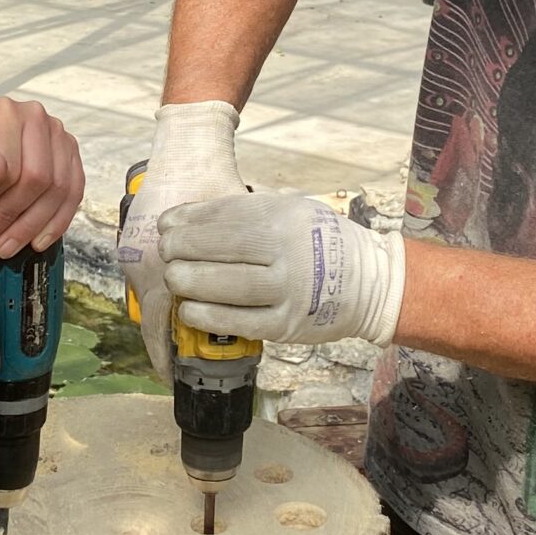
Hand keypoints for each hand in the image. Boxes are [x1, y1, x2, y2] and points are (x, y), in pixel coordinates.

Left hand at [0, 97, 84, 255]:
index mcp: (3, 112)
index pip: (9, 166)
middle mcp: (36, 117)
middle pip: (38, 179)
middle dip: (10, 217)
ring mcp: (59, 137)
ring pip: (59, 190)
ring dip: (31, 226)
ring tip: (4, 246)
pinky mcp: (71, 158)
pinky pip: (74, 195)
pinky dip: (56, 223)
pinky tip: (35, 242)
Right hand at [118, 101, 245, 380]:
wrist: (186, 144)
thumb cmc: (215, 182)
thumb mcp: (237, 229)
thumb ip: (240, 270)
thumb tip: (254, 311)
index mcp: (161, 269)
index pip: (158, 330)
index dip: (166, 358)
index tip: (177, 376)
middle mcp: (141, 265)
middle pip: (152, 317)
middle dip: (169, 338)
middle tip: (188, 359)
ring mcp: (132, 253)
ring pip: (150, 297)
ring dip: (168, 312)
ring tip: (190, 327)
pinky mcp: (130, 241)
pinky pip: (146, 274)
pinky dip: (163, 287)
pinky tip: (184, 291)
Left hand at [159, 192, 405, 348]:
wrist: (370, 282)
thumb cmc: (317, 240)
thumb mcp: (289, 209)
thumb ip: (241, 212)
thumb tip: (181, 219)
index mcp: (285, 218)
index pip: (225, 218)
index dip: (188, 223)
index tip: (165, 225)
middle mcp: (288, 253)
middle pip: (222, 252)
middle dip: (183, 252)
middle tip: (165, 254)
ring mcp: (289, 292)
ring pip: (228, 289)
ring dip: (191, 285)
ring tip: (174, 279)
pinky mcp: (287, 325)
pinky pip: (240, 323)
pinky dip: (209, 317)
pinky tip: (189, 310)